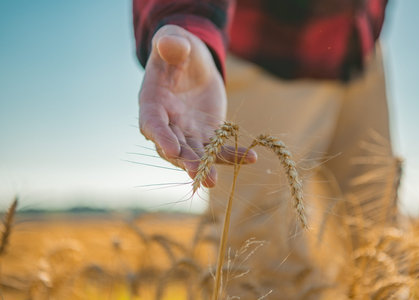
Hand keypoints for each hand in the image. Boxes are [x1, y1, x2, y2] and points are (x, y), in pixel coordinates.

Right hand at [139, 25, 256, 187]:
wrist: (193, 63)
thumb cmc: (178, 50)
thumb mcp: (174, 41)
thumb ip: (171, 43)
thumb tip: (171, 44)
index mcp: (152, 101)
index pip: (154, 123)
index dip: (161, 137)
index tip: (173, 150)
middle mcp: (168, 122)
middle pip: (175, 147)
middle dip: (188, 162)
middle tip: (202, 177)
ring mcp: (188, 131)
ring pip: (196, 153)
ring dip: (207, 166)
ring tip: (217, 181)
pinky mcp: (208, 133)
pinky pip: (219, 147)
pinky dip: (233, 154)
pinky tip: (250, 158)